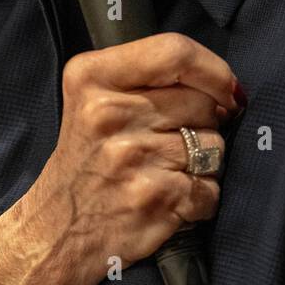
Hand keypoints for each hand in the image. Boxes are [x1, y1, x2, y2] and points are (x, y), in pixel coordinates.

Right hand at [0, 33, 240, 284]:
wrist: (55, 232)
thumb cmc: (85, 159)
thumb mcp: (92, 96)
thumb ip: (149, 77)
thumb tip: (229, 89)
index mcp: (92, 77)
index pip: (174, 51)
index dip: (213, 70)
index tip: (225, 89)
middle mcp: (110, 113)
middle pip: (202, 101)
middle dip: (204, 122)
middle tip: (173, 140)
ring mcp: (133, 158)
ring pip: (214, 145)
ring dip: (204, 161)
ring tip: (168, 169)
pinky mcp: (155, 200)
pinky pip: (211, 187)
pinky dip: (201, 196)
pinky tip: (171, 198)